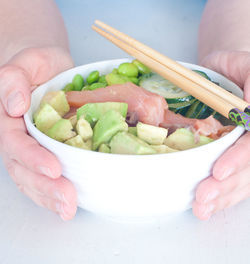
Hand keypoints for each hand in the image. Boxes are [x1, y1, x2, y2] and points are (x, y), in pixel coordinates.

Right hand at [0, 47, 76, 219]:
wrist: (47, 69)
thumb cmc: (37, 64)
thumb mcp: (25, 63)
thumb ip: (13, 80)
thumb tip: (14, 106)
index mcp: (8, 120)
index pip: (16, 144)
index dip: (33, 158)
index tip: (54, 169)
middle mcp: (17, 138)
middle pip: (24, 169)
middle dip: (45, 187)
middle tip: (67, 200)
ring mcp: (31, 147)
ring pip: (32, 179)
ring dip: (50, 197)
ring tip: (69, 209)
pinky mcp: (46, 151)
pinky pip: (44, 176)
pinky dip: (54, 192)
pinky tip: (66, 204)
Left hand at [193, 50, 249, 219]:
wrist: (231, 74)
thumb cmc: (233, 68)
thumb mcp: (239, 64)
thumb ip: (247, 80)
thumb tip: (243, 107)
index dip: (240, 159)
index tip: (219, 171)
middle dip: (227, 185)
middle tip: (203, 197)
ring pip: (246, 179)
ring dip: (225, 196)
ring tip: (202, 207)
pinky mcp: (241, 158)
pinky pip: (239, 181)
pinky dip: (225, 195)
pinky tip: (210, 205)